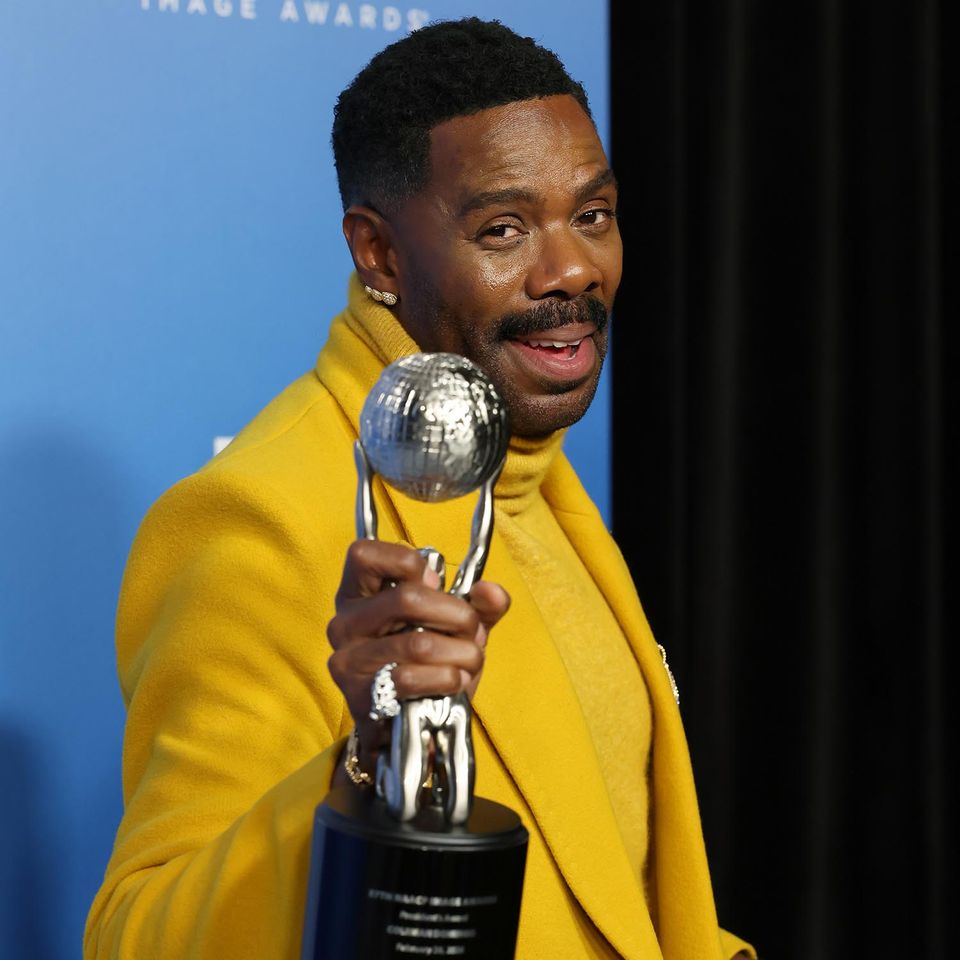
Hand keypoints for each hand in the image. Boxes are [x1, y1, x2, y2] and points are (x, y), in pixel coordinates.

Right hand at [327, 539, 509, 774]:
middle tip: (471, 629)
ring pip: (418, 643)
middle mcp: (344, 622)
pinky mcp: (359, 696)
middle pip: (407, 597)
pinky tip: (455, 683)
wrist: (409, 728)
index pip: (364, 553)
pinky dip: (447, 679)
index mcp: (358, 594)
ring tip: (470, 660)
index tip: (436, 584)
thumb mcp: (455, 626)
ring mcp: (349, 660)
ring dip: (461, 652)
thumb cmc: (428, 664)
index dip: (408, 563)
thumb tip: (492, 592)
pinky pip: (413, 678)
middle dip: (457, 614)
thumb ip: (478, 604)